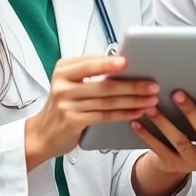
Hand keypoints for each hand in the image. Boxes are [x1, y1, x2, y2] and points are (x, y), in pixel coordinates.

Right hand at [24, 55, 158, 168]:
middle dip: (132, 85)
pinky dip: (123, 114)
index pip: (91, 63)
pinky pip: (104, 116)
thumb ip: (91, 73)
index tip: (129, 61)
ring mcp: (66, 104)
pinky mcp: (72, 121)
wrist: (43, 133)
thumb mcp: (70, 83)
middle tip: (152, 85)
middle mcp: (63, 85)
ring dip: (133, 101)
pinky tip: (136, 112)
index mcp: (64, 69)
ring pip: (107, 101)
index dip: (110, 63)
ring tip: (150, 100)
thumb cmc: (62, 105)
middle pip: (104, 84)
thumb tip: (124, 65)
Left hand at [133, 90, 195, 174]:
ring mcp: (195, 162)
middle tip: (177, 93)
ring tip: (151, 106)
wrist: (180, 160)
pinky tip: (137, 122)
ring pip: (179, 140)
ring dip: (164, 122)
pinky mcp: (174, 165)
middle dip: (190, 111)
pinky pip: (160, 149)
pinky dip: (147, 135)